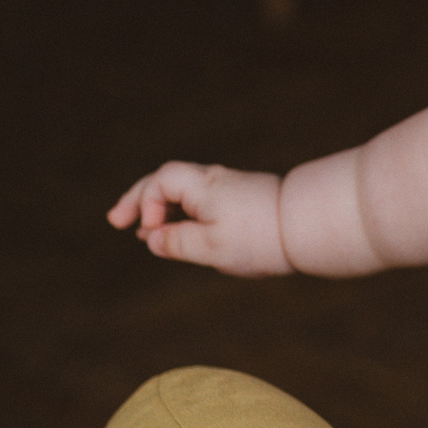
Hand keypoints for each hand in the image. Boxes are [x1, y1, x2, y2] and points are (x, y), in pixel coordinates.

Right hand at [108, 162, 291, 276]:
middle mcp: (216, 180)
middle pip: (168, 180)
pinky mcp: (244, 199)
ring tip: (142, 231)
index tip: (149, 230)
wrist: (312, 226)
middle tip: (116, 221)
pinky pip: (203, 199)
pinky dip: (183, 211)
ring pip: (185, 190)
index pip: (161, 181)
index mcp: (205, 185)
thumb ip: (175, 241)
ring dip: (161, 206)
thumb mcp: (210, 247)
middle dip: (140, 199)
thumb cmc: (260, 237)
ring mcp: (231, 187)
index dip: (145, 202)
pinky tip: (177, 231)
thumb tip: (151, 239)